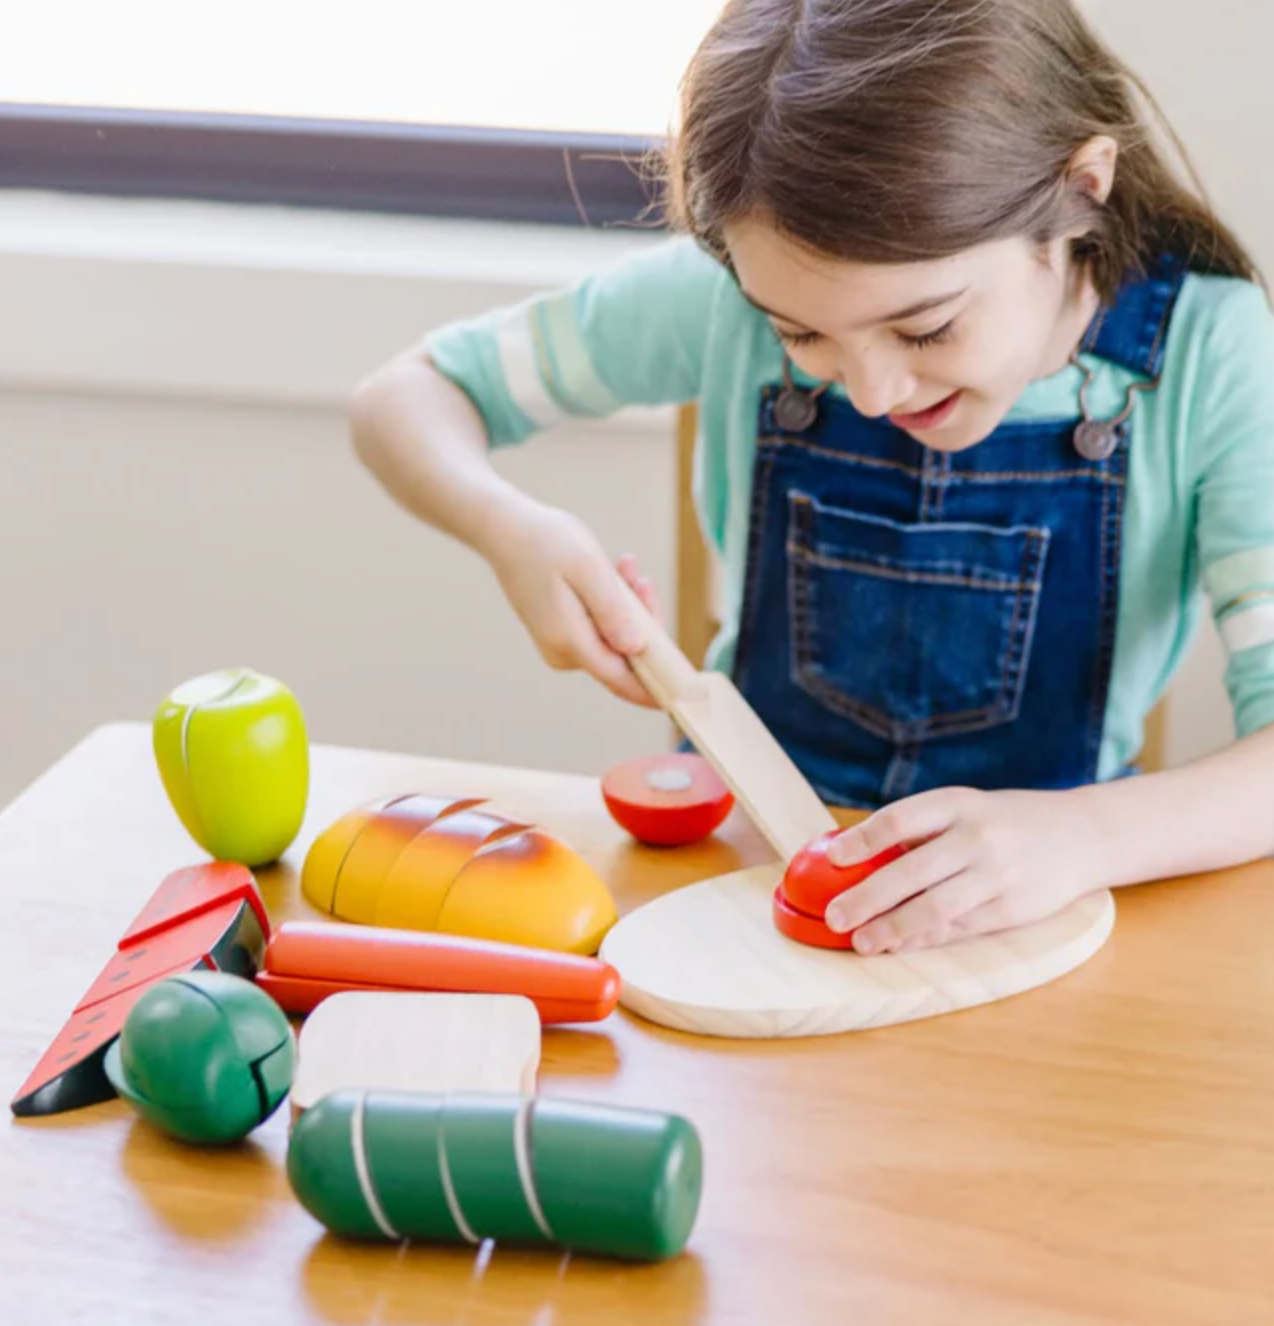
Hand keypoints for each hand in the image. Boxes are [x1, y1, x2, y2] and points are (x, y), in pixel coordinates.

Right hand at [485, 502, 662, 706]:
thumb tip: (637, 649)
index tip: (688, 693)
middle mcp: (564, 653)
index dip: (657, 689)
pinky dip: (613, 605)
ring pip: (616, 639)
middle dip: (645, 622)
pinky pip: (602, 629)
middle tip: (641, 580)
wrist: (504, 531)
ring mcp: (562, 646)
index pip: (622, 681)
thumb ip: (614, 612)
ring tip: (625, 567)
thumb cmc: (544, 543)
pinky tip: (614, 575)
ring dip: (630, 607)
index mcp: (570, 641)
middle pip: (625, 657)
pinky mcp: (563, 634)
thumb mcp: (588, 569)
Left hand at [820, 787, 1104, 953]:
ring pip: (936, 908)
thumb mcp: (964, 808)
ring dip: (893, 929)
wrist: (1080, 834)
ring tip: (861, 942)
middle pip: (912, 871)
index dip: (863, 839)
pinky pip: (959, 929)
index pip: (900, 819)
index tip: (833, 857)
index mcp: (957, 804)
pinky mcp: (1012, 909)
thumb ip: (919, 831)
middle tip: (834, 916)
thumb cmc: (1003, 822)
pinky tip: (898, 945)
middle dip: (868, 897)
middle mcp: (976, 837)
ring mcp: (997, 875)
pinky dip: (924, 939)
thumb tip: (855, 860)